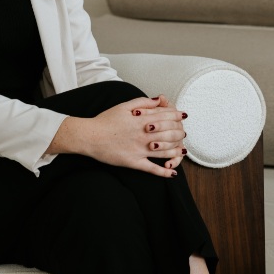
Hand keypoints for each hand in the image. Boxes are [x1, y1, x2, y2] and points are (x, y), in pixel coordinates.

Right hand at [49, 95, 186, 177]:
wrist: (90, 136)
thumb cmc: (105, 120)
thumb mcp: (123, 106)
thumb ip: (142, 102)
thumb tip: (158, 100)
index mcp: (141, 120)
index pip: (165, 117)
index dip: (176, 116)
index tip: (182, 116)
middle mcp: (143, 135)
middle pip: (169, 133)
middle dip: (179, 133)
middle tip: (184, 133)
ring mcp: (139, 150)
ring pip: (164, 151)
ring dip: (176, 151)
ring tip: (182, 151)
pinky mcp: (133, 162)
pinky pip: (152, 169)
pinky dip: (164, 172)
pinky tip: (172, 173)